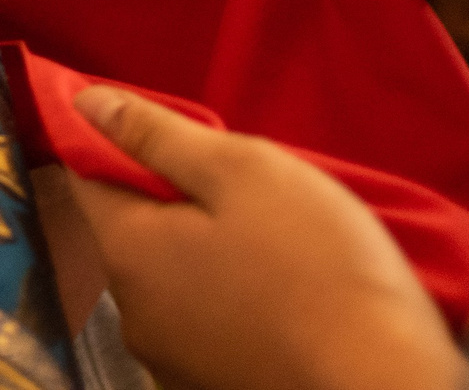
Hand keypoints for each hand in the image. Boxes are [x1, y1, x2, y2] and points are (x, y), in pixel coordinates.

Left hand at [68, 88, 468, 389]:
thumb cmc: (316, 263)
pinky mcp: (207, 386)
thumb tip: (85, 106)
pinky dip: (222, 301)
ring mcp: (167, 362)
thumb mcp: (242, 171)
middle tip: (239, 187)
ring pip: (166, 281)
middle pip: (128, 233)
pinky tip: (274, 293)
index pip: (84, 180)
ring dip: (197, 253)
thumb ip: (156, 135)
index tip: (167, 132)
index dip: (115, 145)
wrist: (383, 381)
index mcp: (125, 253)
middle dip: (167, 201)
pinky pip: (199, 324)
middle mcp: (130, 315)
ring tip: (266, 240)